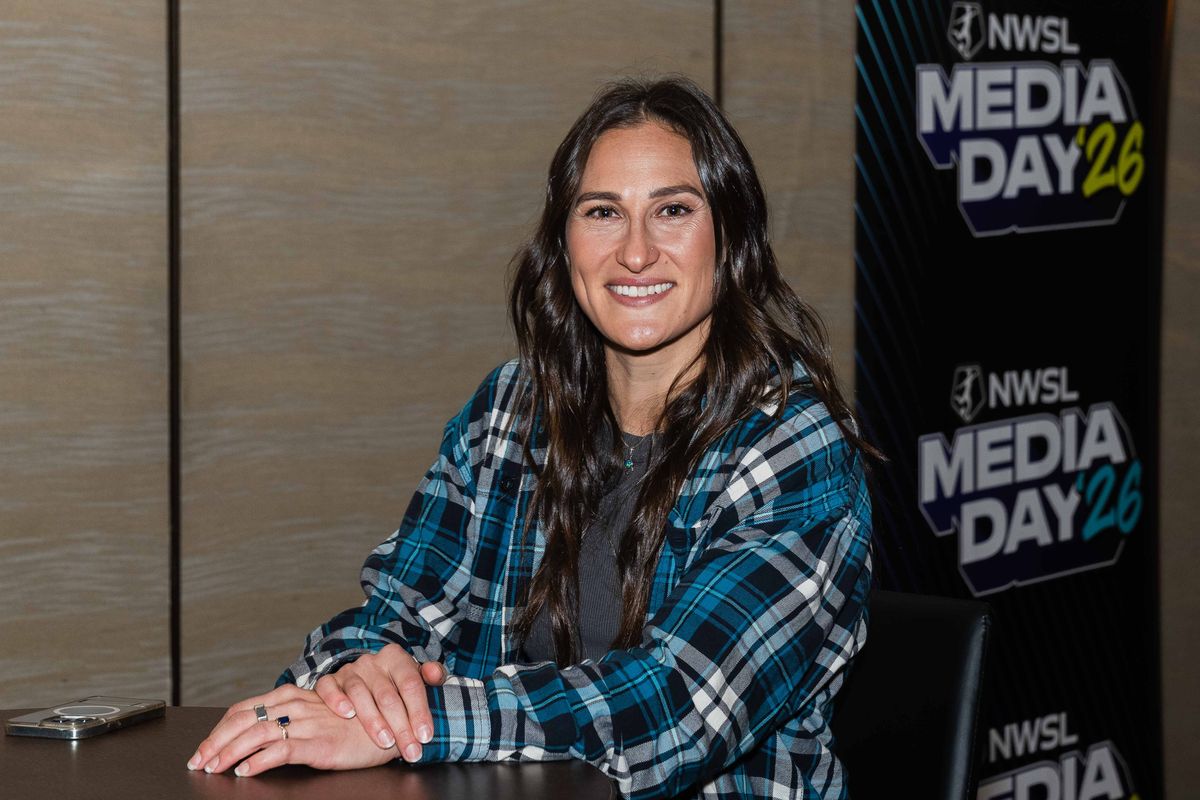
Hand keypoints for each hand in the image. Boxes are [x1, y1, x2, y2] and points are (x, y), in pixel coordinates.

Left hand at [187, 684, 396, 776]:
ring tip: (215, 768)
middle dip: (215, 742)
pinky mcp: (317, 743)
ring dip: (229, 752)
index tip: (204, 747)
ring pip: (256, 733)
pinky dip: (258, 761)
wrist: (389, 726)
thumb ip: (288, 719)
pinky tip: (246, 772)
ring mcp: (306, 723)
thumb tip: (256, 734)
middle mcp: (295, 706)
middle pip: (243, 720)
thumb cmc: (352, 724)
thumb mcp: (315, 716)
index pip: (243, 708)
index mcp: (291, 697)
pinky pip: (281, 751)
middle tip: (198, 761)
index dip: (219, 728)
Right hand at [313, 644, 445, 762]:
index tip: (425, 736)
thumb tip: (436, 674)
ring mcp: (350, 671)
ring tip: (385, 741)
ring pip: (359, 694)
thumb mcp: (415, 676)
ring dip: (373, 720)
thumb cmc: (395, 682)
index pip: (411, 684)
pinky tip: (347, 714)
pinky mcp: (330, 680)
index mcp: (395, 658)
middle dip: (401, 726)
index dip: (420, 711)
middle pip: (387, 695)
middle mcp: (372, 662)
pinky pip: (329, 687)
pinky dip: (337, 700)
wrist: (365, 677)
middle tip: (410, 750)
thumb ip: (430, 675)